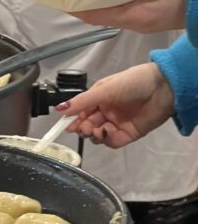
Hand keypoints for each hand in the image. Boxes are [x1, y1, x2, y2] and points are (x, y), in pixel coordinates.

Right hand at [56, 62, 174, 147]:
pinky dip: (106, 139)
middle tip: (83, 128)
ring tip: (96, 130)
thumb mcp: (104, 89)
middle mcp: (106, 112)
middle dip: (83, 128)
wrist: (164, 88)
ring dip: (94, 135)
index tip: (65, 127)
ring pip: (98, 135)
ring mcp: (117, 124)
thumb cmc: (134, 82)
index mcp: (99, 99)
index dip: (72, 120)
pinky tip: (107, 132)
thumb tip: (60, 108)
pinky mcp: (128, 134)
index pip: (81, 112)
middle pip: (88, 125)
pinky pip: (112, 141)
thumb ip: (82, 101)